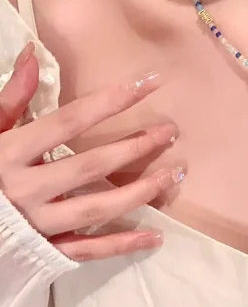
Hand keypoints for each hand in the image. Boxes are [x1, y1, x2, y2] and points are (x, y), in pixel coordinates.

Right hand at [0, 43, 183, 261]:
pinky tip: (155, 237)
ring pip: (97, 209)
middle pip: (92, 166)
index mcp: (10, 154)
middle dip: (135, 147)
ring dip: (140, 191)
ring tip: (174, 174)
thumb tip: (33, 54)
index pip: (70, 121)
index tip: (150, 82)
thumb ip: (11, 97)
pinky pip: (88, 250)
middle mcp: (27, 189)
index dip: (112, 100)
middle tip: (170, 132)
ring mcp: (38, 225)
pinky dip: (122, 245)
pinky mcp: (44, 252)